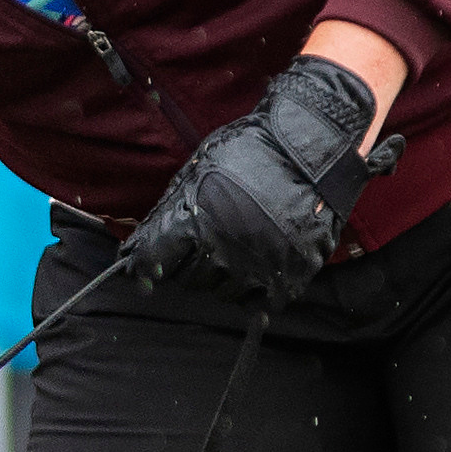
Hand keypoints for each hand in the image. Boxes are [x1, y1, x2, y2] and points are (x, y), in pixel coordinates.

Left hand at [122, 58, 403, 301]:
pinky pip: (259, 304)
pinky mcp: (290, 277)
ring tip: (232, 249)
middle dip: (187, 265)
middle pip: (188, 280)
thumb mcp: (199, 168)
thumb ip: (168, 209)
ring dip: (220, 277)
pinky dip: (254, 293)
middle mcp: (225, 252)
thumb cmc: (253, 150)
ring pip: (222, 293)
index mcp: (197, 223)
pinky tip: (256, 271)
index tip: (144, 272)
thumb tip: (136, 247)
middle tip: (201, 244)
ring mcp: (259, 268)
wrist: (314, 147)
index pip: (154, 261)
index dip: (145, 266)